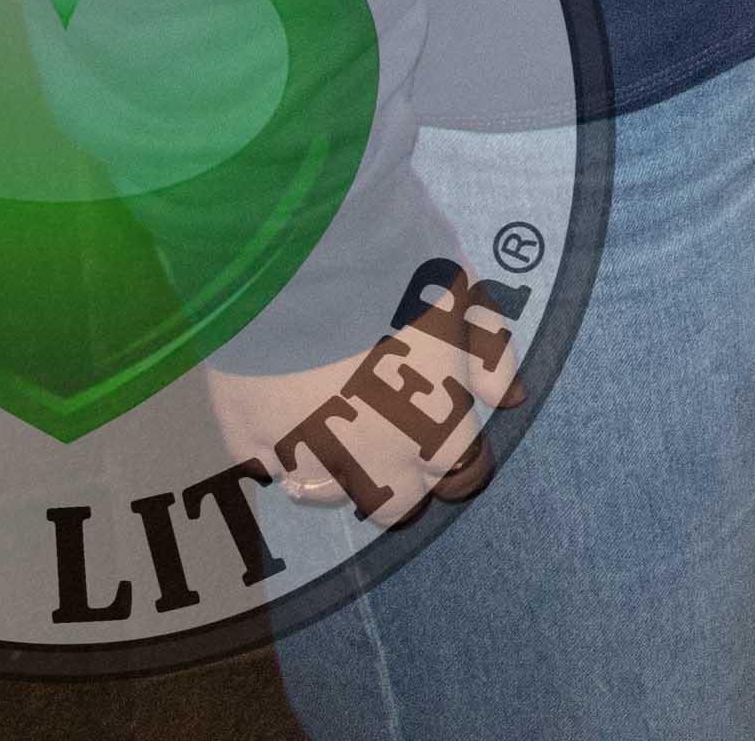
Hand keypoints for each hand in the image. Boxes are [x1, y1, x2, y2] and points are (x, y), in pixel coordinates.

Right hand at [207, 264, 519, 523]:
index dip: (450, 458)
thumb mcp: (464, 294)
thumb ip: (490, 354)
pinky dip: (278, 453)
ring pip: (327, 495)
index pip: (456, 478)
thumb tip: (507, 399)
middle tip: (386, 433)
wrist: (302, 248)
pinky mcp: (247, 442)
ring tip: (331, 417)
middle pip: (394, 506)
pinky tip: (284, 414)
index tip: (439, 434)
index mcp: (437, 426)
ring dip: (336, 469)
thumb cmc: (396, 263)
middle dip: (397, 478)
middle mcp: (375, 458)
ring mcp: (307, 456)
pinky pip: (266, 472)